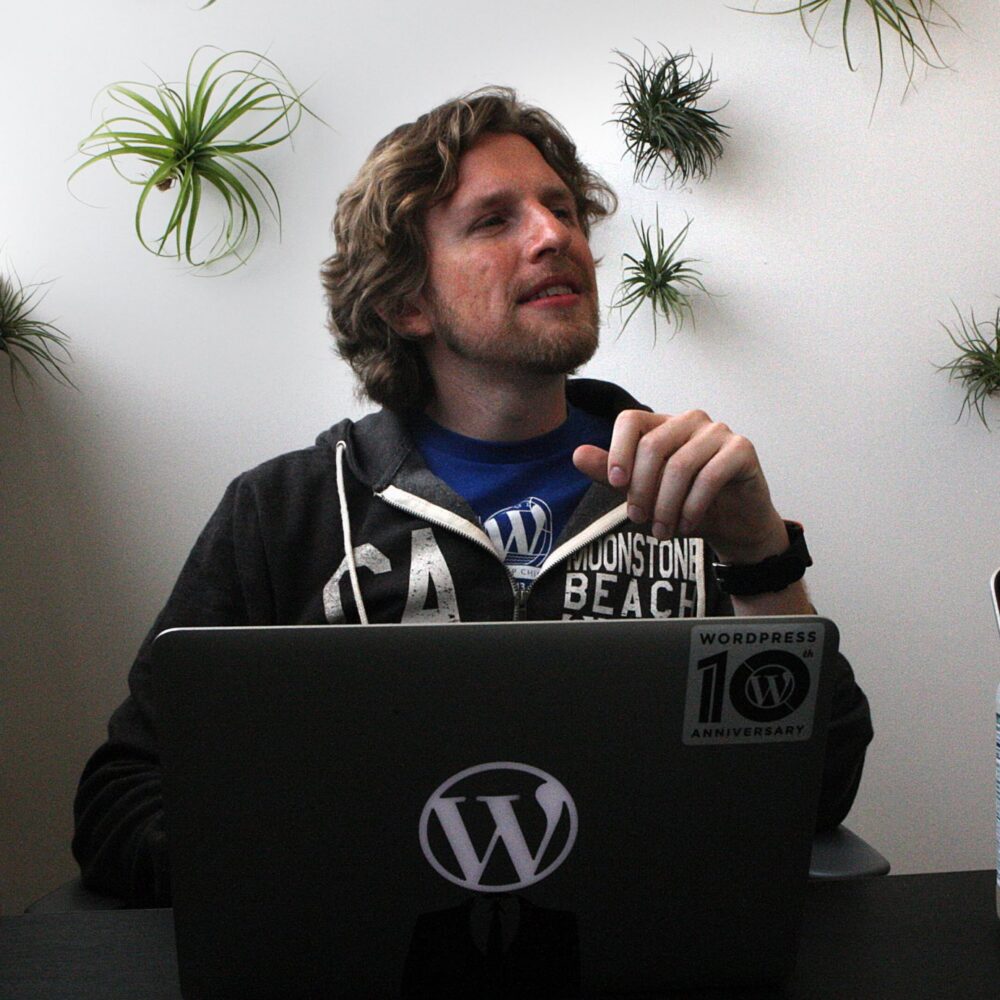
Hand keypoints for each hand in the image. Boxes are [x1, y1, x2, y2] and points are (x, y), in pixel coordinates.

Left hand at [573, 409, 789, 564]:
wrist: (734, 526)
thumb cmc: (687, 505)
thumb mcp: (644, 493)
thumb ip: (612, 474)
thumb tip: (577, 455)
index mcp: (663, 425)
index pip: (630, 420)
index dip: (617, 450)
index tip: (615, 483)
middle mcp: (690, 421)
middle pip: (652, 446)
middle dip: (641, 489)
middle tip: (639, 520)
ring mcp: (718, 432)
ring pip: (680, 465)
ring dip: (666, 505)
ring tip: (662, 531)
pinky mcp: (742, 449)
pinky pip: (709, 476)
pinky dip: (692, 506)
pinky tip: (686, 524)